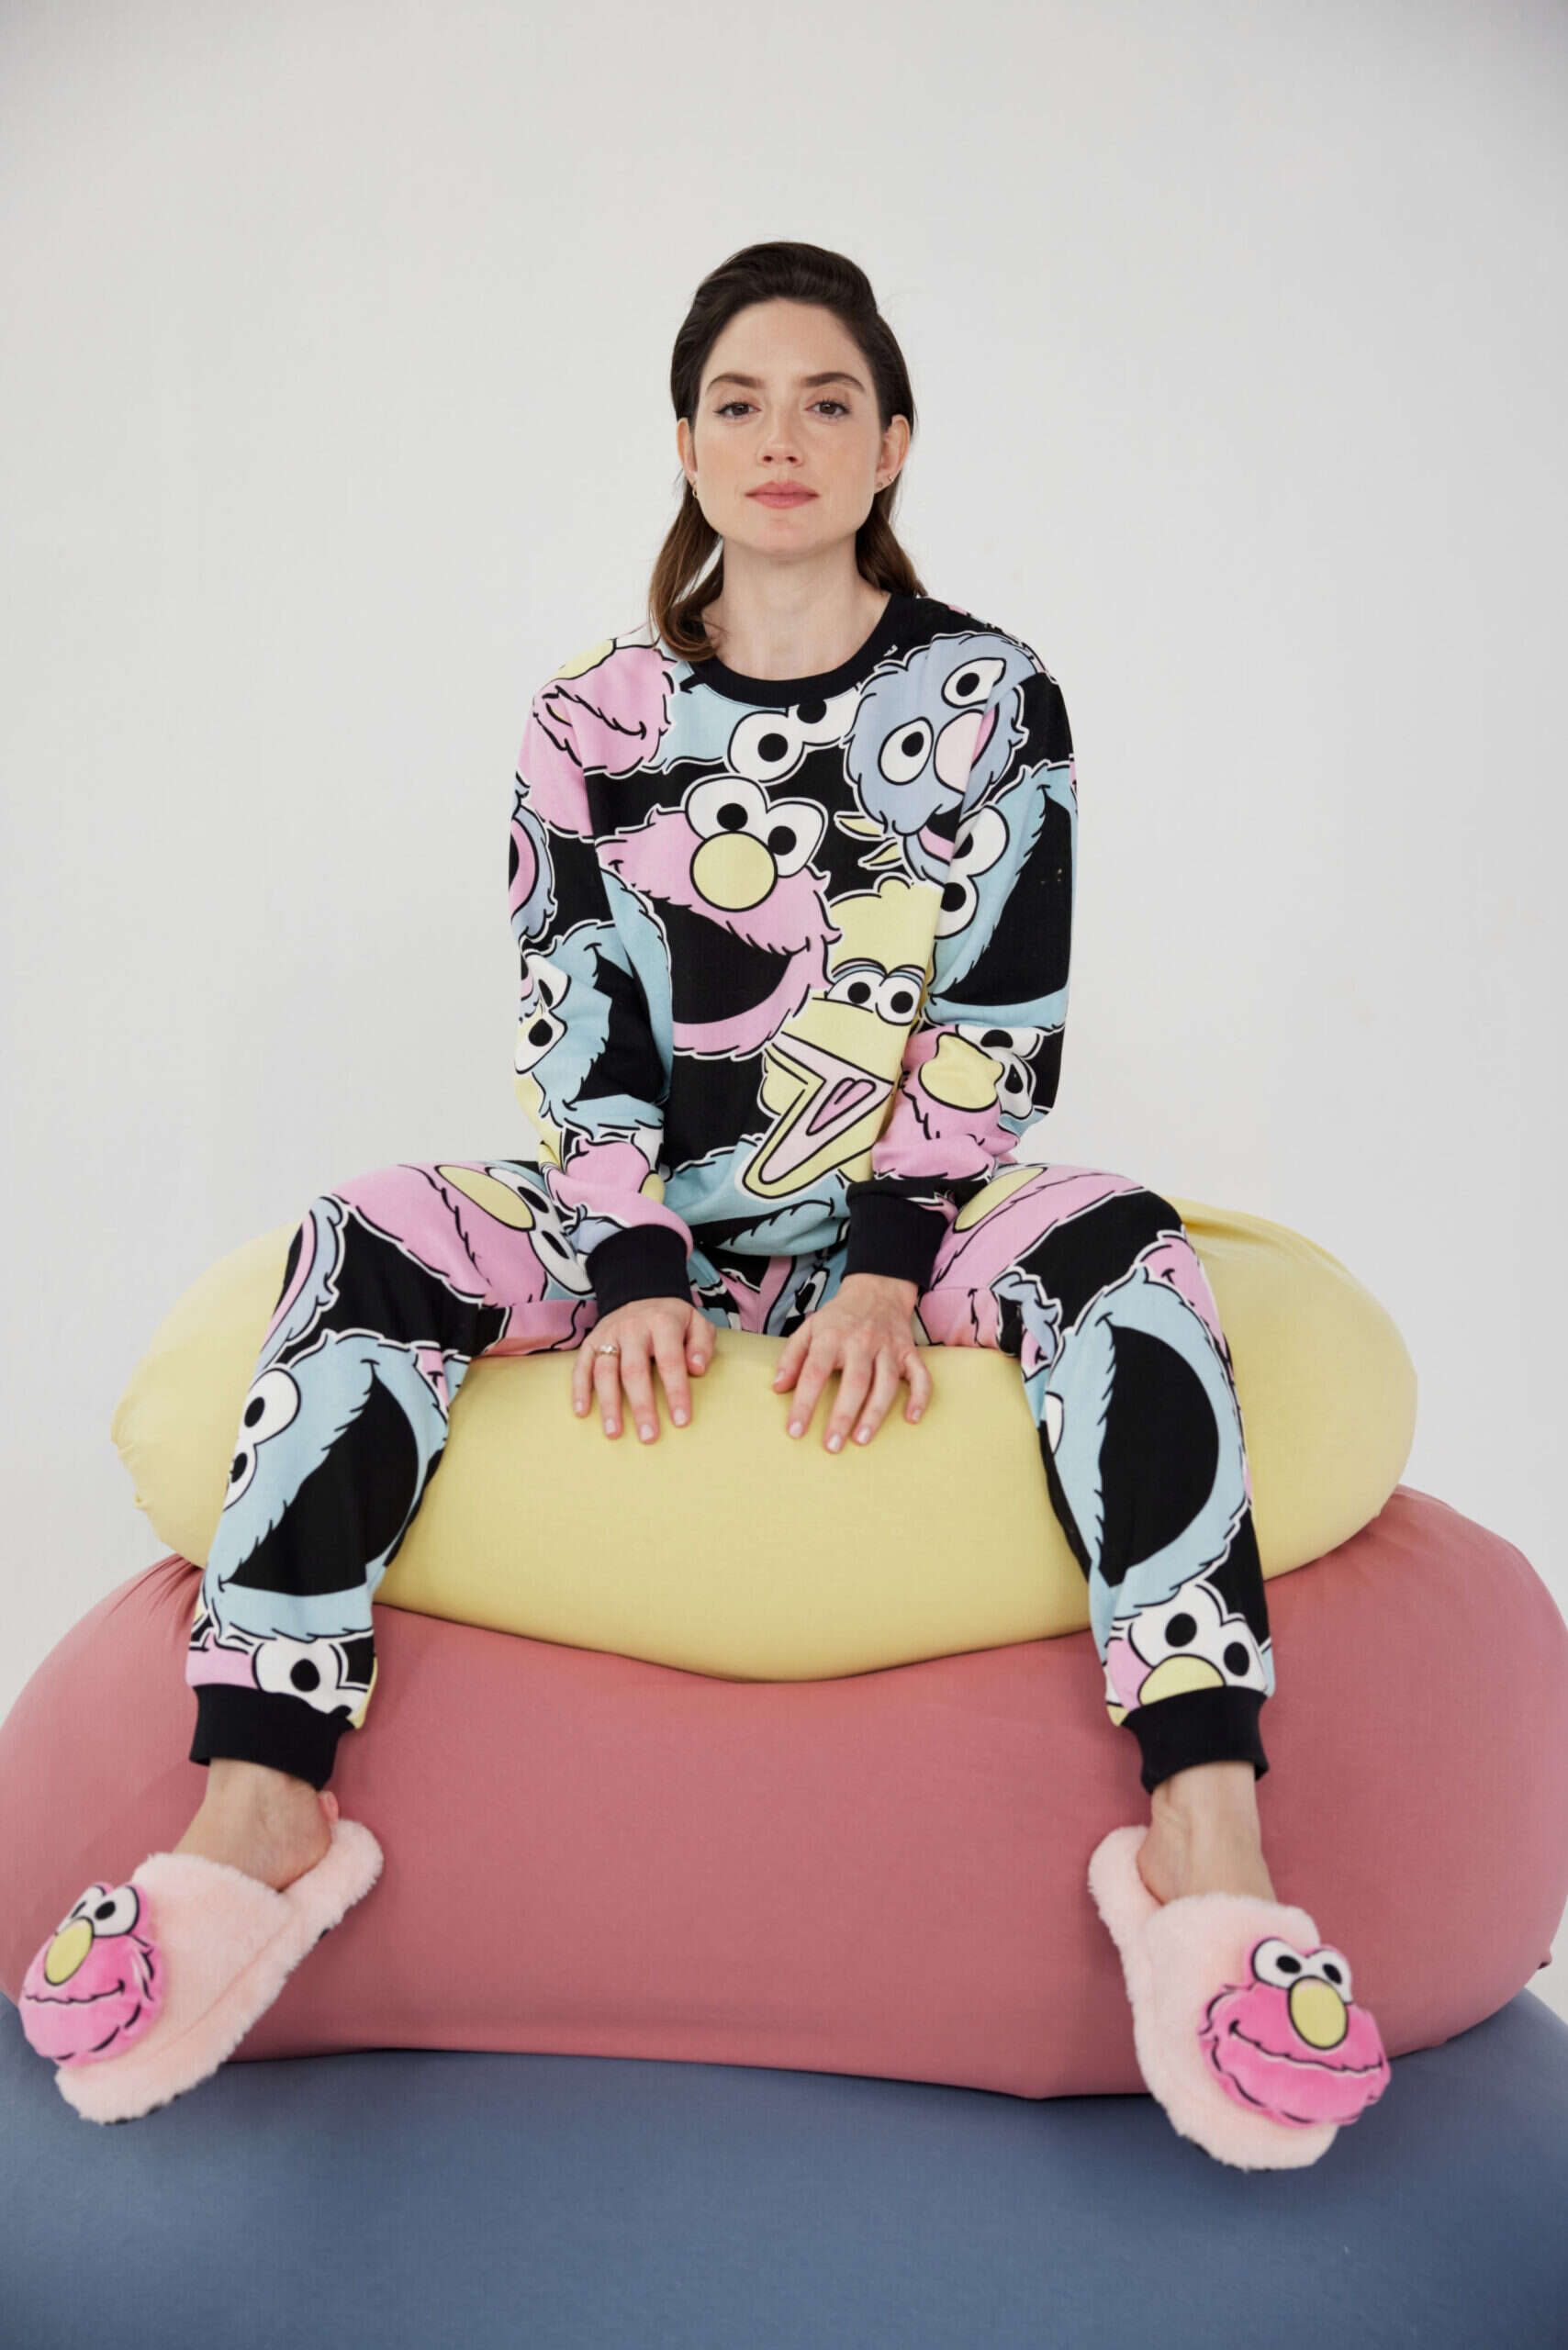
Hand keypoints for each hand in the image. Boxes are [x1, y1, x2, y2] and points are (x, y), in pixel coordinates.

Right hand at [573, 1297, 714, 1440]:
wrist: (642, 1295)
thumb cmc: (673, 1320)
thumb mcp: (697, 1323)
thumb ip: (702, 1344)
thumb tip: (697, 1369)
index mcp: (662, 1323)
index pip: (670, 1360)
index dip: (676, 1392)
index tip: (681, 1420)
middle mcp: (632, 1328)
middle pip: (634, 1370)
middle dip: (641, 1406)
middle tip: (648, 1436)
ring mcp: (608, 1335)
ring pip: (605, 1371)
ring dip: (608, 1404)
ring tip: (614, 1433)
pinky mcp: (591, 1342)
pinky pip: (581, 1366)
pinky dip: (579, 1389)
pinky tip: (582, 1412)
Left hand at [772, 1272, 931, 1450]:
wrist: (876, 1290)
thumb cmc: (838, 1317)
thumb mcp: (808, 1328)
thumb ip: (792, 1357)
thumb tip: (778, 1387)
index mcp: (832, 1337)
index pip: (815, 1372)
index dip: (804, 1403)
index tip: (795, 1430)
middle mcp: (861, 1342)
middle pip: (854, 1382)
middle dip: (843, 1416)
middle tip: (832, 1446)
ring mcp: (888, 1347)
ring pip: (885, 1383)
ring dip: (875, 1413)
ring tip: (862, 1439)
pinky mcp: (909, 1352)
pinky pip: (920, 1376)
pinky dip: (919, 1397)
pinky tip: (912, 1418)